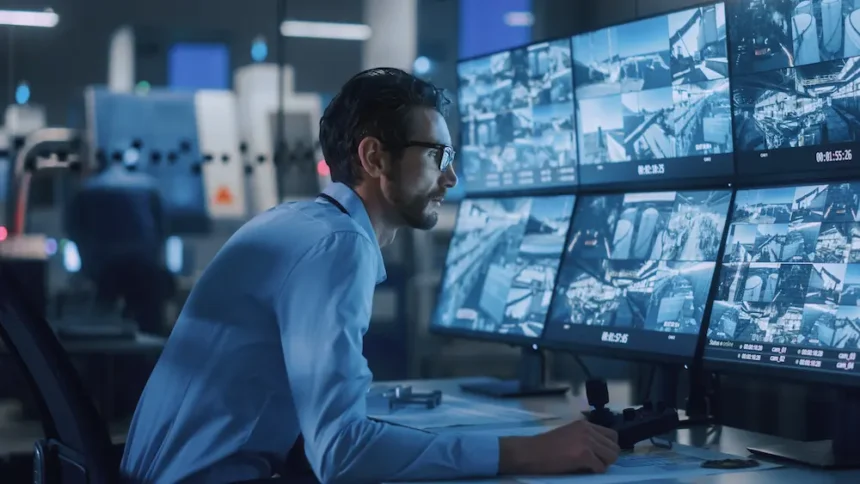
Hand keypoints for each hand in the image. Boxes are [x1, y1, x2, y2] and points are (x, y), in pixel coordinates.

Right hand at [499, 420, 619, 474]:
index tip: (600, 455)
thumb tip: (601, 452)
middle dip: (607, 458)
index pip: (612, 435)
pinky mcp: (584, 455)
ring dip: (603, 464)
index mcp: (585, 424)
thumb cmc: (545, 447)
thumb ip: (585, 438)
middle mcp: (588, 430)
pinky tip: (583, 470)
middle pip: (614, 447)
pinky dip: (595, 471)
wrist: (530, 452)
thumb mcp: (569, 435)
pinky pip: (600, 467)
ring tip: (589, 466)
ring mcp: (587, 441)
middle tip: (594, 464)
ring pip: (611, 457)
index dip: (608, 448)